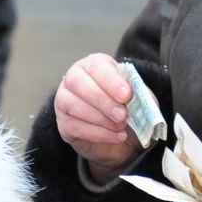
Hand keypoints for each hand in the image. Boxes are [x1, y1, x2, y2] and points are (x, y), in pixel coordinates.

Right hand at [54, 53, 139, 182]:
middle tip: (122, 115)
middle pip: (79, 84)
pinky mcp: (63, 123)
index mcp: (94, 65)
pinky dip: (97, 133)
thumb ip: (136, 92)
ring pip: (72, 105)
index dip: (111, 81)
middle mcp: (74, 79)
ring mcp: (64, 100)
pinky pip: (74, 126)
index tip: (126, 95)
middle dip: (103, 101)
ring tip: (120, 127)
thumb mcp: (138, 96)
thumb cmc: (127, 106)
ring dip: (100, 118)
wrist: (123, 134)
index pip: (97, 67)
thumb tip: (135, 94)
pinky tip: (115, 136)